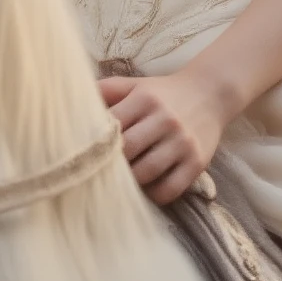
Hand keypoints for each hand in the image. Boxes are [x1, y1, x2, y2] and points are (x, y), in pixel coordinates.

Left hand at [99, 63, 233, 204]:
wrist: (210, 94)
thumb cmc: (163, 94)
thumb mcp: (135, 85)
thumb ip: (106, 90)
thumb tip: (71, 101)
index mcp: (145, 99)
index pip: (112, 124)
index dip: (97, 140)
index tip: (86, 152)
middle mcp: (166, 119)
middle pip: (127, 150)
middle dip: (110, 163)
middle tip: (98, 173)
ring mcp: (183, 142)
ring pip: (147, 172)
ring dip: (129, 182)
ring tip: (119, 183)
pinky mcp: (197, 162)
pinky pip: (170, 188)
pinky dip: (154, 194)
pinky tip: (146, 188)